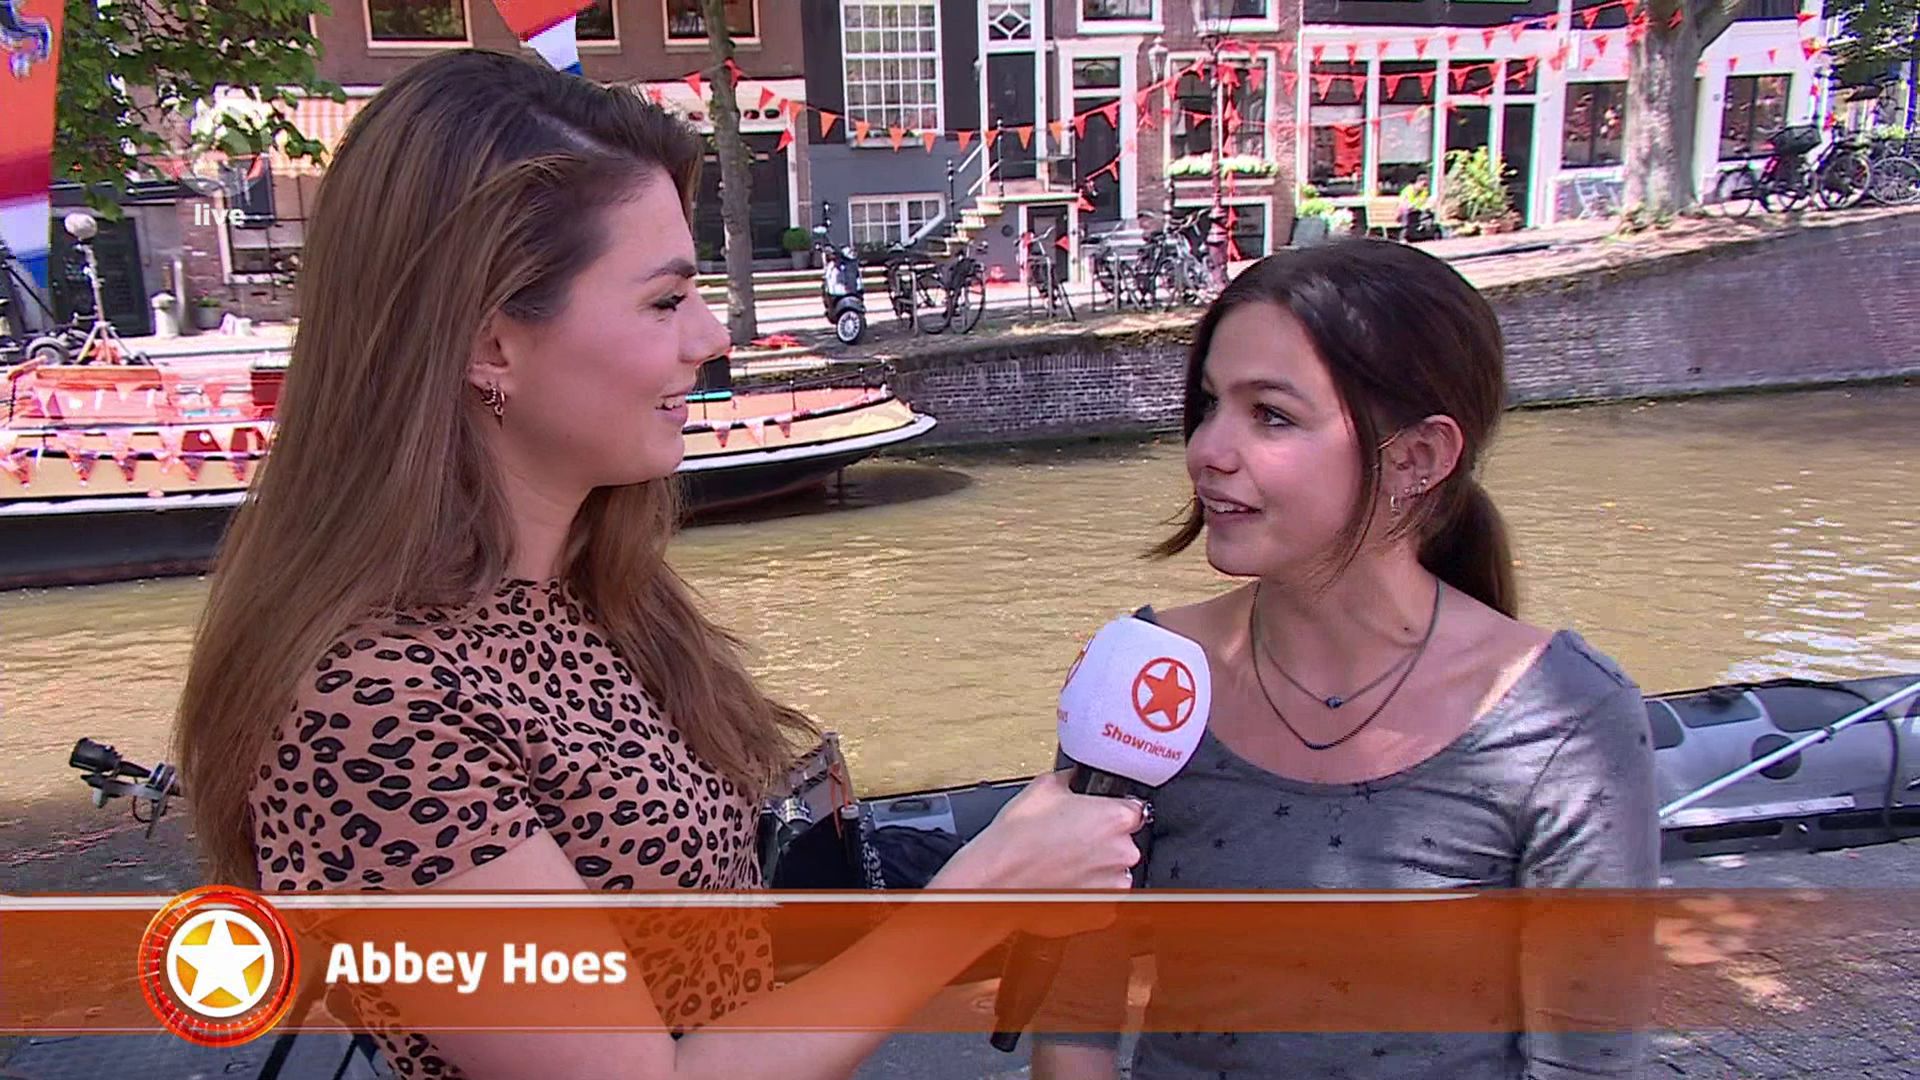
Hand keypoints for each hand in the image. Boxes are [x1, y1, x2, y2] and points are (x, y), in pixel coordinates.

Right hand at [931, 769, 1144, 893]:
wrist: (995, 880)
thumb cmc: (1017, 839)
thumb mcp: (1044, 786)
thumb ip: (1073, 780)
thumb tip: (1076, 778)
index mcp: (1116, 818)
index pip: (1134, 809)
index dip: (1113, 810)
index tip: (1098, 815)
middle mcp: (1122, 853)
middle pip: (1124, 841)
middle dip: (1102, 840)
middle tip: (1072, 838)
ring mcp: (1114, 886)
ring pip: (1113, 871)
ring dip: (1096, 867)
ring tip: (1064, 862)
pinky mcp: (1101, 912)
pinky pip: (1102, 897)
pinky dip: (1087, 891)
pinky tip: (1064, 880)